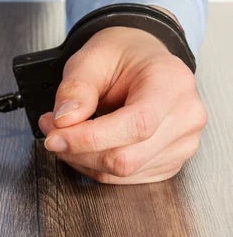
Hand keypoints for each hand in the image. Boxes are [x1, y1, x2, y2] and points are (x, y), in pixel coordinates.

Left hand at [38, 26, 206, 183]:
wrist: (141, 60)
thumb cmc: (121, 56)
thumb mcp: (89, 59)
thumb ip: (76, 89)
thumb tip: (64, 121)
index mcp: (172, 84)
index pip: (135, 125)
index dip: (89, 139)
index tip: (54, 136)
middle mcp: (185, 117)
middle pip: (126, 158)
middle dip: (78, 150)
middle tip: (51, 130)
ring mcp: (182, 144)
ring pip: (121, 173)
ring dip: (82, 159)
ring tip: (66, 132)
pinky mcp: (169, 163)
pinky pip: (124, 179)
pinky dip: (95, 166)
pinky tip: (86, 145)